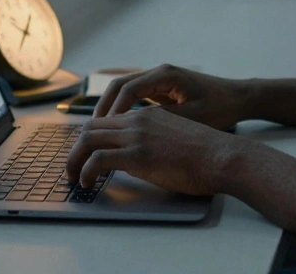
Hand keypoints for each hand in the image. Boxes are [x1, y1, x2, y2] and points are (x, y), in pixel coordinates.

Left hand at [65, 107, 250, 194]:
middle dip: (77, 146)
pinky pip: (97, 159)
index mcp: (150, 114)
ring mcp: (137, 135)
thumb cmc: (208, 152)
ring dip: (74, 158)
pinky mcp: (138, 154)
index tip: (87, 151)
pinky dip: (85, 170)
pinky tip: (86, 181)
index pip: (109, 118)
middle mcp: (139, 119)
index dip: (93, 135)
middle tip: (72, 165)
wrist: (223, 156)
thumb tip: (145, 157)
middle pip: (92, 125)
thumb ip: (158, 139)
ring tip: (72, 175)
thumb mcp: (178, 136)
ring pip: (89, 138)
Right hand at [94, 64, 249, 129]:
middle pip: (119, 85)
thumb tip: (133, 133)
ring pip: (125, 90)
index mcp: (165, 75)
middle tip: (92, 131)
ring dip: (111, 109)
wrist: (239, 98)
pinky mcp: (162, 89)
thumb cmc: (220, 107)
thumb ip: (162, 122)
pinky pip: (135, 96)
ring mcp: (160, 79)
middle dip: (104, 108)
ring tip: (99, 131)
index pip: (128, 89)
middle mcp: (159, 73)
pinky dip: (123, 110)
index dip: (113, 111)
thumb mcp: (192, 117)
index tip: (104, 130)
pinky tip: (118, 128)